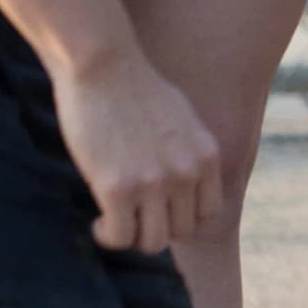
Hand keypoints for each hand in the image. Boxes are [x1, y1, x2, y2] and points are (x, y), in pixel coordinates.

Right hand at [48, 48, 223, 251]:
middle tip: (131, 216)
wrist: (104, 66)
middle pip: (181, 230)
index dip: (181, 217)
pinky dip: (108, 236)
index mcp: (207, 156)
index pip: (209, 212)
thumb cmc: (135, 89)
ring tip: (114, 220)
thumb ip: (187, 152)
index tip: (158, 210)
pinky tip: (98, 221)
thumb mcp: (182, 120)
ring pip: (153, 242)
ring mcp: (154, 182)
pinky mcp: (117, 187)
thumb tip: (181, 180)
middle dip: (155, 227)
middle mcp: (187, 173)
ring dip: (132, 236)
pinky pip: (120, 237)